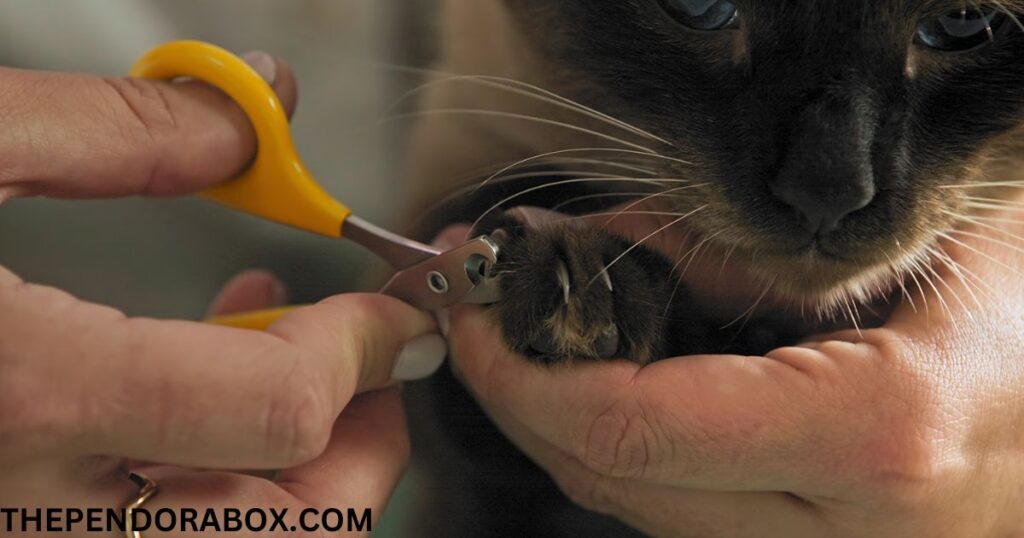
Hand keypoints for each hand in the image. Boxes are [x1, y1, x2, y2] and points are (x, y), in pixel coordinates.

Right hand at [0, 53, 444, 534]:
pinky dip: (223, 470)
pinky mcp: (31, 531)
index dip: (364, 346)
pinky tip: (208, 382)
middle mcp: (43, 507)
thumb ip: (112, 134)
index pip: (282, 407)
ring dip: (299, 458)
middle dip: (365, 443)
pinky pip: (171, 526)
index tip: (395, 305)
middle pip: (292, 525)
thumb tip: (240, 121)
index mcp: (32, 397)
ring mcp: (38, 535)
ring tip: (294, 356)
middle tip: (380, 362)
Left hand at [440, 202, 1023, 536]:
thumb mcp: (915, 248)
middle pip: (612, 478)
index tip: (474, 308)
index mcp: (877, 437)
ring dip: (561, 418)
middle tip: (480, 309)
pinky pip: (684, 511)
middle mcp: (845, 531)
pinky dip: (625, 445)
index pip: (631, 426)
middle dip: (517, 393)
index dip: (522, 371)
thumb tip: (606, 250)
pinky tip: (610, 375)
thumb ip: (749, 258)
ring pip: (637, 505)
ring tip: (530, 329)